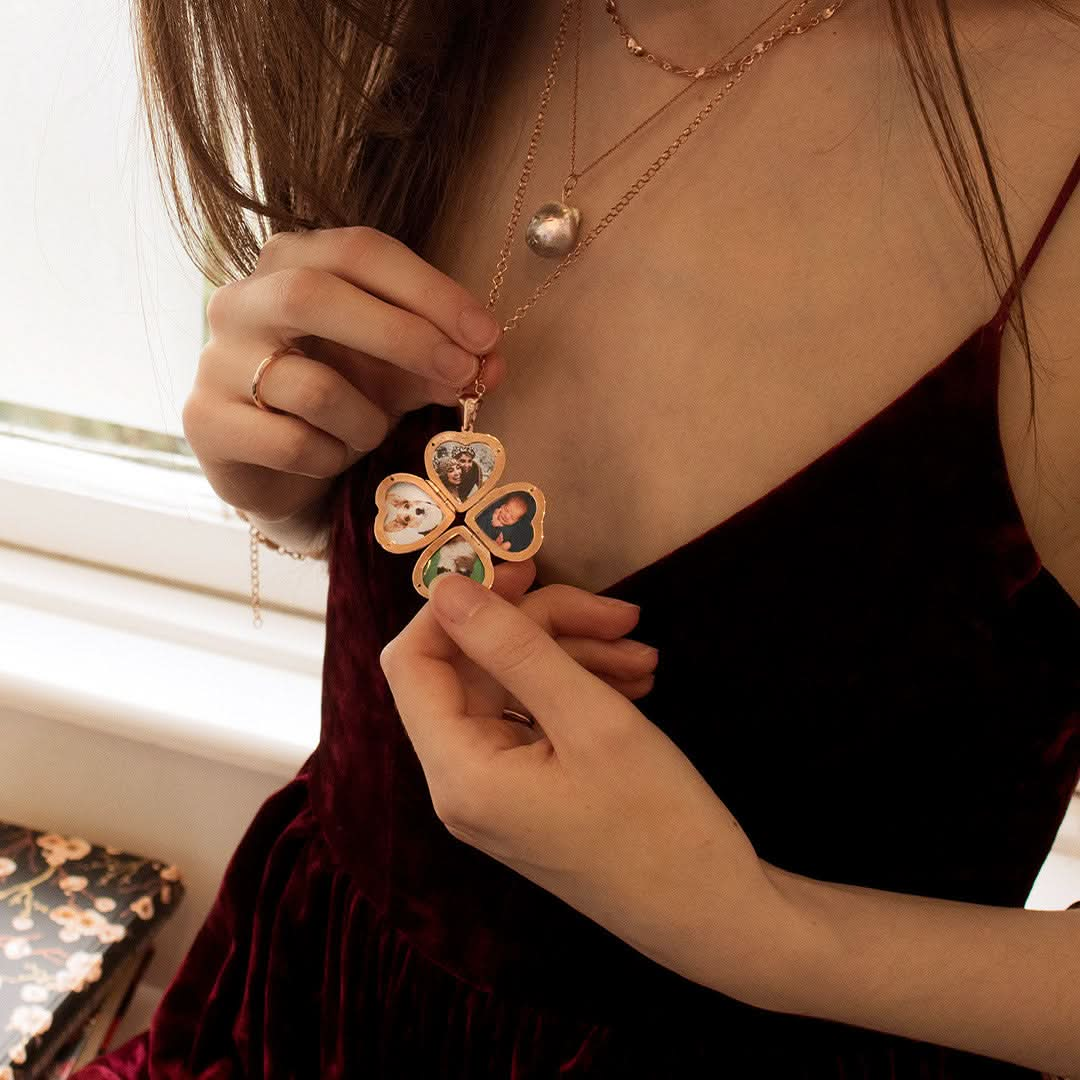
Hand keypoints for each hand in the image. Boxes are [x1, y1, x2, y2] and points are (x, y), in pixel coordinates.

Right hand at [183, 225, 507, 523]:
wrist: (280, 471)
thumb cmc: (343, 400)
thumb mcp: (399, 372)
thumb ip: (442, 361)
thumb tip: (492, 364)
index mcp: (292, 263)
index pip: (361, 251)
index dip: (429, 290)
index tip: (486, 335)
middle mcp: (242, 300)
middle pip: (318, 295)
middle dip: (404, 336)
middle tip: (461, 374)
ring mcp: (216, 360)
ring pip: (312, 386)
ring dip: (366, 421)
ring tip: (370, 435)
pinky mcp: (205, 421)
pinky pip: (292, 443)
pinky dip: (332, 458)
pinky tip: (330, 459)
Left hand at [379, 563, 791, 1004]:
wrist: (716, 916)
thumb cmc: (658, 821)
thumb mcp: (591, 719)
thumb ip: (514, 647)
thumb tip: (445, 586)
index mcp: (458, 771)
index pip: (414, 660)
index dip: (459, 605)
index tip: (526, 570)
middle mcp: (462, 783)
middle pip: (474, 668)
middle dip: (544, 629)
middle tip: (620, 615)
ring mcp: (496, 792)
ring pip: (513, 689)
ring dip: (574, 657)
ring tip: (646, 657)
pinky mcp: (530, 795)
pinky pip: (536, 721)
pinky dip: (579, 691)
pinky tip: (635, 682)